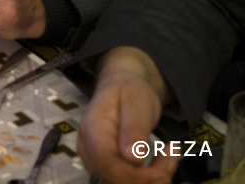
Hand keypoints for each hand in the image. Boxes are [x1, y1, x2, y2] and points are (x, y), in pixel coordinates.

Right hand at [78, 47, 176, 183]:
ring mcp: (94, 158)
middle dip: (147, 178)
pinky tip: (160, 161)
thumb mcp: (137, 103)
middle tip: (171, 156)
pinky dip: (147, 177)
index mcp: (94, 130)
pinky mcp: (105, 165)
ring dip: (150, 178)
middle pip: (113, 178)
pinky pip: (124, 179)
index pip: (107, 164)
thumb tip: (133, 159)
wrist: (121, 87)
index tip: (161, 172)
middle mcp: (88, 148)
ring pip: (120, 182)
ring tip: (169, 155)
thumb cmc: (129, 91)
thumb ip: (134, 129)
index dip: (134, 176)